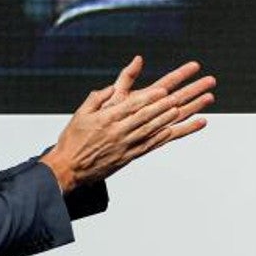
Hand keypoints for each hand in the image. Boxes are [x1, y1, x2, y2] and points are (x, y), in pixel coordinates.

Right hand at [40, 56, 215, 191]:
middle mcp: (119, 132)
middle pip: (148, 115)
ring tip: (188, 108)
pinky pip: (149, 145)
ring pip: (152, 129)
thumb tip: (111, 87)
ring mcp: (125, 145)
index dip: (150, 98)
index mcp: (107, 119)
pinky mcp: (128, 156)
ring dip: (171, 118)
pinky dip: (163, 137)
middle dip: (168, 103)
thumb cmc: (73, 140)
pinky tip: (175, 129)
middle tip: (184, 95)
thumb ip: (98, 98)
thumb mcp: (81, 114)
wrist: (68, 169)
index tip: (164, 90)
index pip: (133, 105)